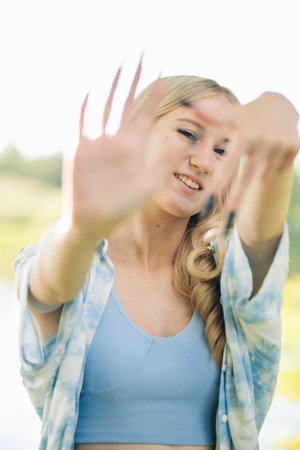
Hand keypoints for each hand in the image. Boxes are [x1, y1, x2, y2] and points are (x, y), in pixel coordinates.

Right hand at [63, 60, 186, 241]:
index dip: (155, 96)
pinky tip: (91, 89)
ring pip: (106, 107)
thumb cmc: (120, 208)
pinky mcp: (80, 148)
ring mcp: (98, 142)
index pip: (146, 115)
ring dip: (113, 86)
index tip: (165, 76)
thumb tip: (187, 141)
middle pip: (127, 104)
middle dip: (134, 80)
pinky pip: (82, 121)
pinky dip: (86, 105)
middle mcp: (117, 142)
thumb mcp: (147, 183)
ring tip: (119, 65)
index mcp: (135, 149)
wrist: (92, 221)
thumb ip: (165, 162)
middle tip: (141, 55)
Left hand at [191, 92, 299, 222]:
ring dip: (254, 173)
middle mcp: (263, 139)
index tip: (209, 200)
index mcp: (243, 133)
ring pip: (262, 175)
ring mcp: (280, 144)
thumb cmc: (244, 115)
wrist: (279, 103)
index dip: (219, 183)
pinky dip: (269, 166)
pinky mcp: (294, 147)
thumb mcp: (226, 116)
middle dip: (236, 198)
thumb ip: (207, 122)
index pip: (229, 164)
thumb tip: (194, 130)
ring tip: (255, 152)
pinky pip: (277, 170)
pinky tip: (269, 151)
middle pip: (247, 176)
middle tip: (227, 218)